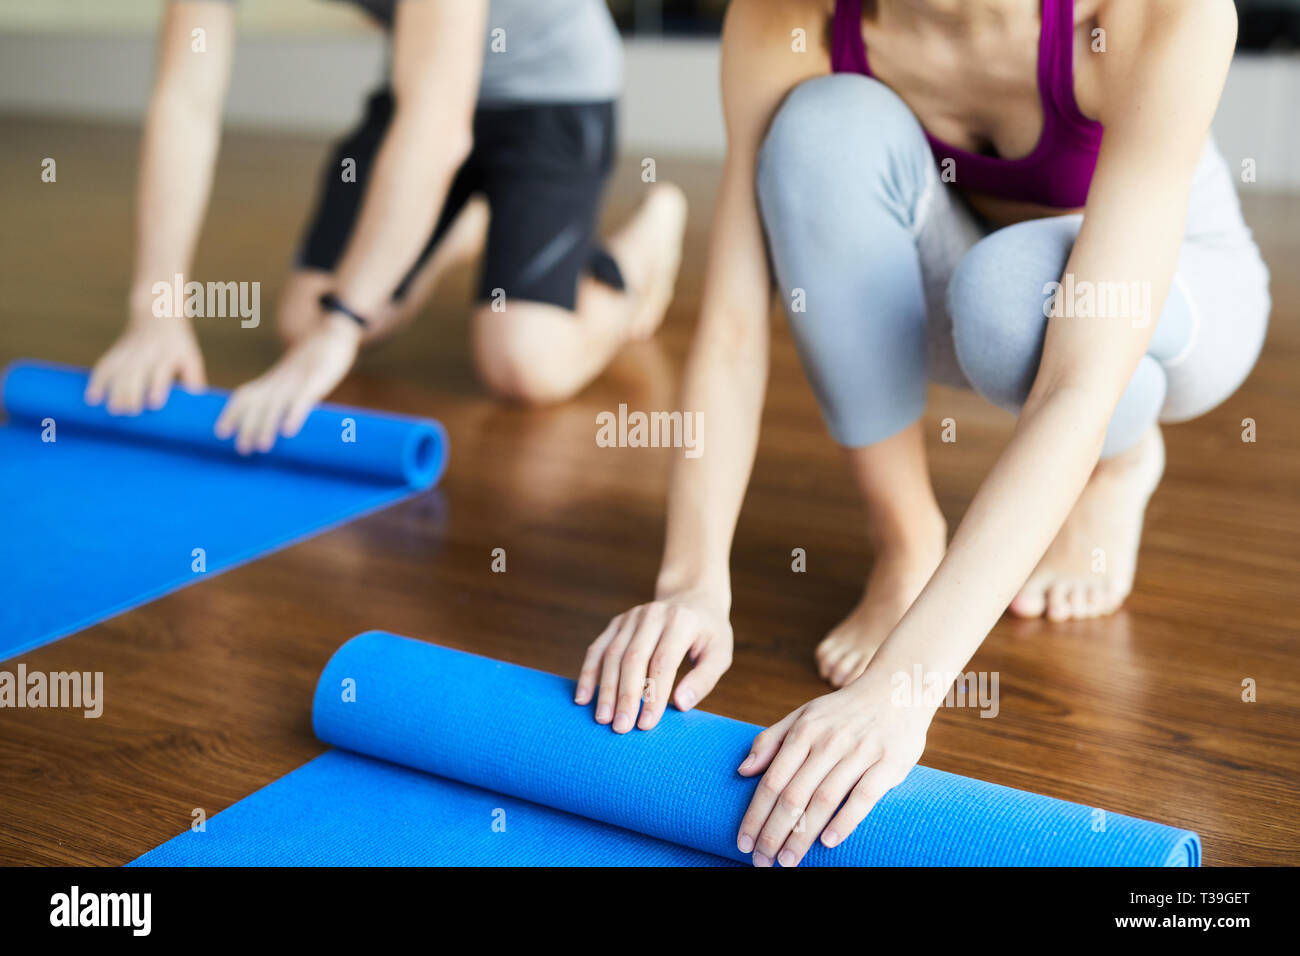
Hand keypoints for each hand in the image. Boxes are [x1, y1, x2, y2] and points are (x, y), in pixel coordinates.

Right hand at [85, 316, 204, 413]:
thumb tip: (196, 403)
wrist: (157, 314)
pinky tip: (92, 398)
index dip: (157, 387)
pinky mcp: (116, 351)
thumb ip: (193, 378)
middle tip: (130, 412)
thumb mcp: (191, 356)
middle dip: (132, 393)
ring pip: (118, 371)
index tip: (154, 404)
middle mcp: (147, 352)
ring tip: (114, 411)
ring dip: (114, 391)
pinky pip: (104, 366)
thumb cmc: (178, 344)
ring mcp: (130, 351)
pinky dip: (97, 381)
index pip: (161, 371)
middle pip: (136, 373)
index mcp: (168, 354)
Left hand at [215, 314, 360, 453]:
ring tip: (262, 447)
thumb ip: (282, 396)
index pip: (245, 396)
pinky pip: (302, 399)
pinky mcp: (316, 380)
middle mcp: (279, 381)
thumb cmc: (313, 362)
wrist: (331, 334)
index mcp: (272, 381)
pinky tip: (288, 431)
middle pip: (257, 403)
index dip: (231, 413)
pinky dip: (293, 415)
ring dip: (266, 425)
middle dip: (247, 426)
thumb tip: (277, 424)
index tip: (221, 433)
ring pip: (276, 404)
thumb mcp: (293, 378)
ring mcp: (296, 380)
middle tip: (242, 450)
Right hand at [575, 590, 732, 732]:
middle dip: (625, 695)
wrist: (691, 598)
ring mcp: (631, 617)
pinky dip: (588, 673)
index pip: (663, 662)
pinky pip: (597, 649)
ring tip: (602, 719)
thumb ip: (703, 679)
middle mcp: (653, 615)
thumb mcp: (720, 653)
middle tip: (620, 728)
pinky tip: (582, 698)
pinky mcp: (617, 622)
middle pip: (634, 658)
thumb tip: (680, 705)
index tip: (646, 724)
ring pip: (612, 654)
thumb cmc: (708, 634)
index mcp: (681, 622)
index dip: (653, 694)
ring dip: (605, 689)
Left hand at [736, 666, 931, 866]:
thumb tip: (742, 771)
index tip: (744, 842)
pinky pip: (863, 797)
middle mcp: (828, 742)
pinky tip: (828, 842)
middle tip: (761, 862)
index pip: (772, 780)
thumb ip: (771, 740)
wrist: (897, 688)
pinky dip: (845, 821)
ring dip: (802, 835)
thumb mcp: (803, 715)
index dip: (755, 814)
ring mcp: (859, 753)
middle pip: (793, 795)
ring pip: (824, 800)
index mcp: (804, 732)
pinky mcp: (888, 763)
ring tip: (788, 862)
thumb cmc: (844, 710)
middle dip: (773, 833)